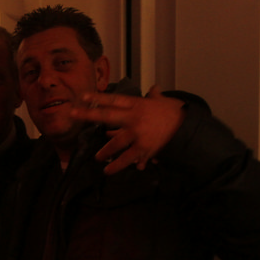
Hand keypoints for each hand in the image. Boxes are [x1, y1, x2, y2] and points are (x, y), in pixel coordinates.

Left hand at [70, 86, 184, 174]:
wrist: (188, 128)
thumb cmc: (176, 113)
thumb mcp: (164, 101)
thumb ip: (156, 96)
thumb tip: (154, 89)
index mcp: (137, 105)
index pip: (114, 100)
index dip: (97, 98)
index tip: (82, 97)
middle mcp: (133, 118)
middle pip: (107, 115)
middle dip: (88, 114)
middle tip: (71, 113)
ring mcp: (137, 134)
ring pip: (115, 143)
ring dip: (105, 151)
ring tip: (98, 157)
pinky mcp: (143, 149)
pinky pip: (126, 158)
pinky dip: (117, 165)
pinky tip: (108, 171)